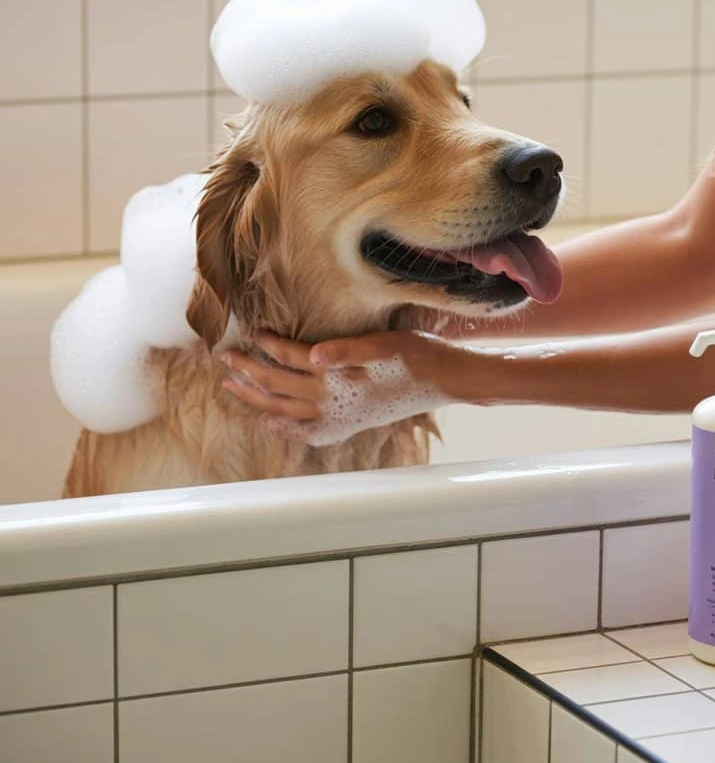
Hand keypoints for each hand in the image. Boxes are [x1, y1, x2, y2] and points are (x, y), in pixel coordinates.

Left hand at [220, 329, 457, 446]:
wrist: (442, 382)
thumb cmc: (416, 356)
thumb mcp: (383, 344)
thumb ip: (346, 349)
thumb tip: (312, 354)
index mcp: (337, 375)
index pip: (288, 356)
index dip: (266, 343)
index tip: (250, 330)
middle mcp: (332, 399)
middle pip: (277, 384)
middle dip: (247, 371)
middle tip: (224, 358)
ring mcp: (338, 415)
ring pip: (284, 408)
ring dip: (256, 397)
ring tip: (232, 387)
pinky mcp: (348, 423)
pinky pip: (307, 432)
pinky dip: (285, 428)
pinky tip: (270, 422)